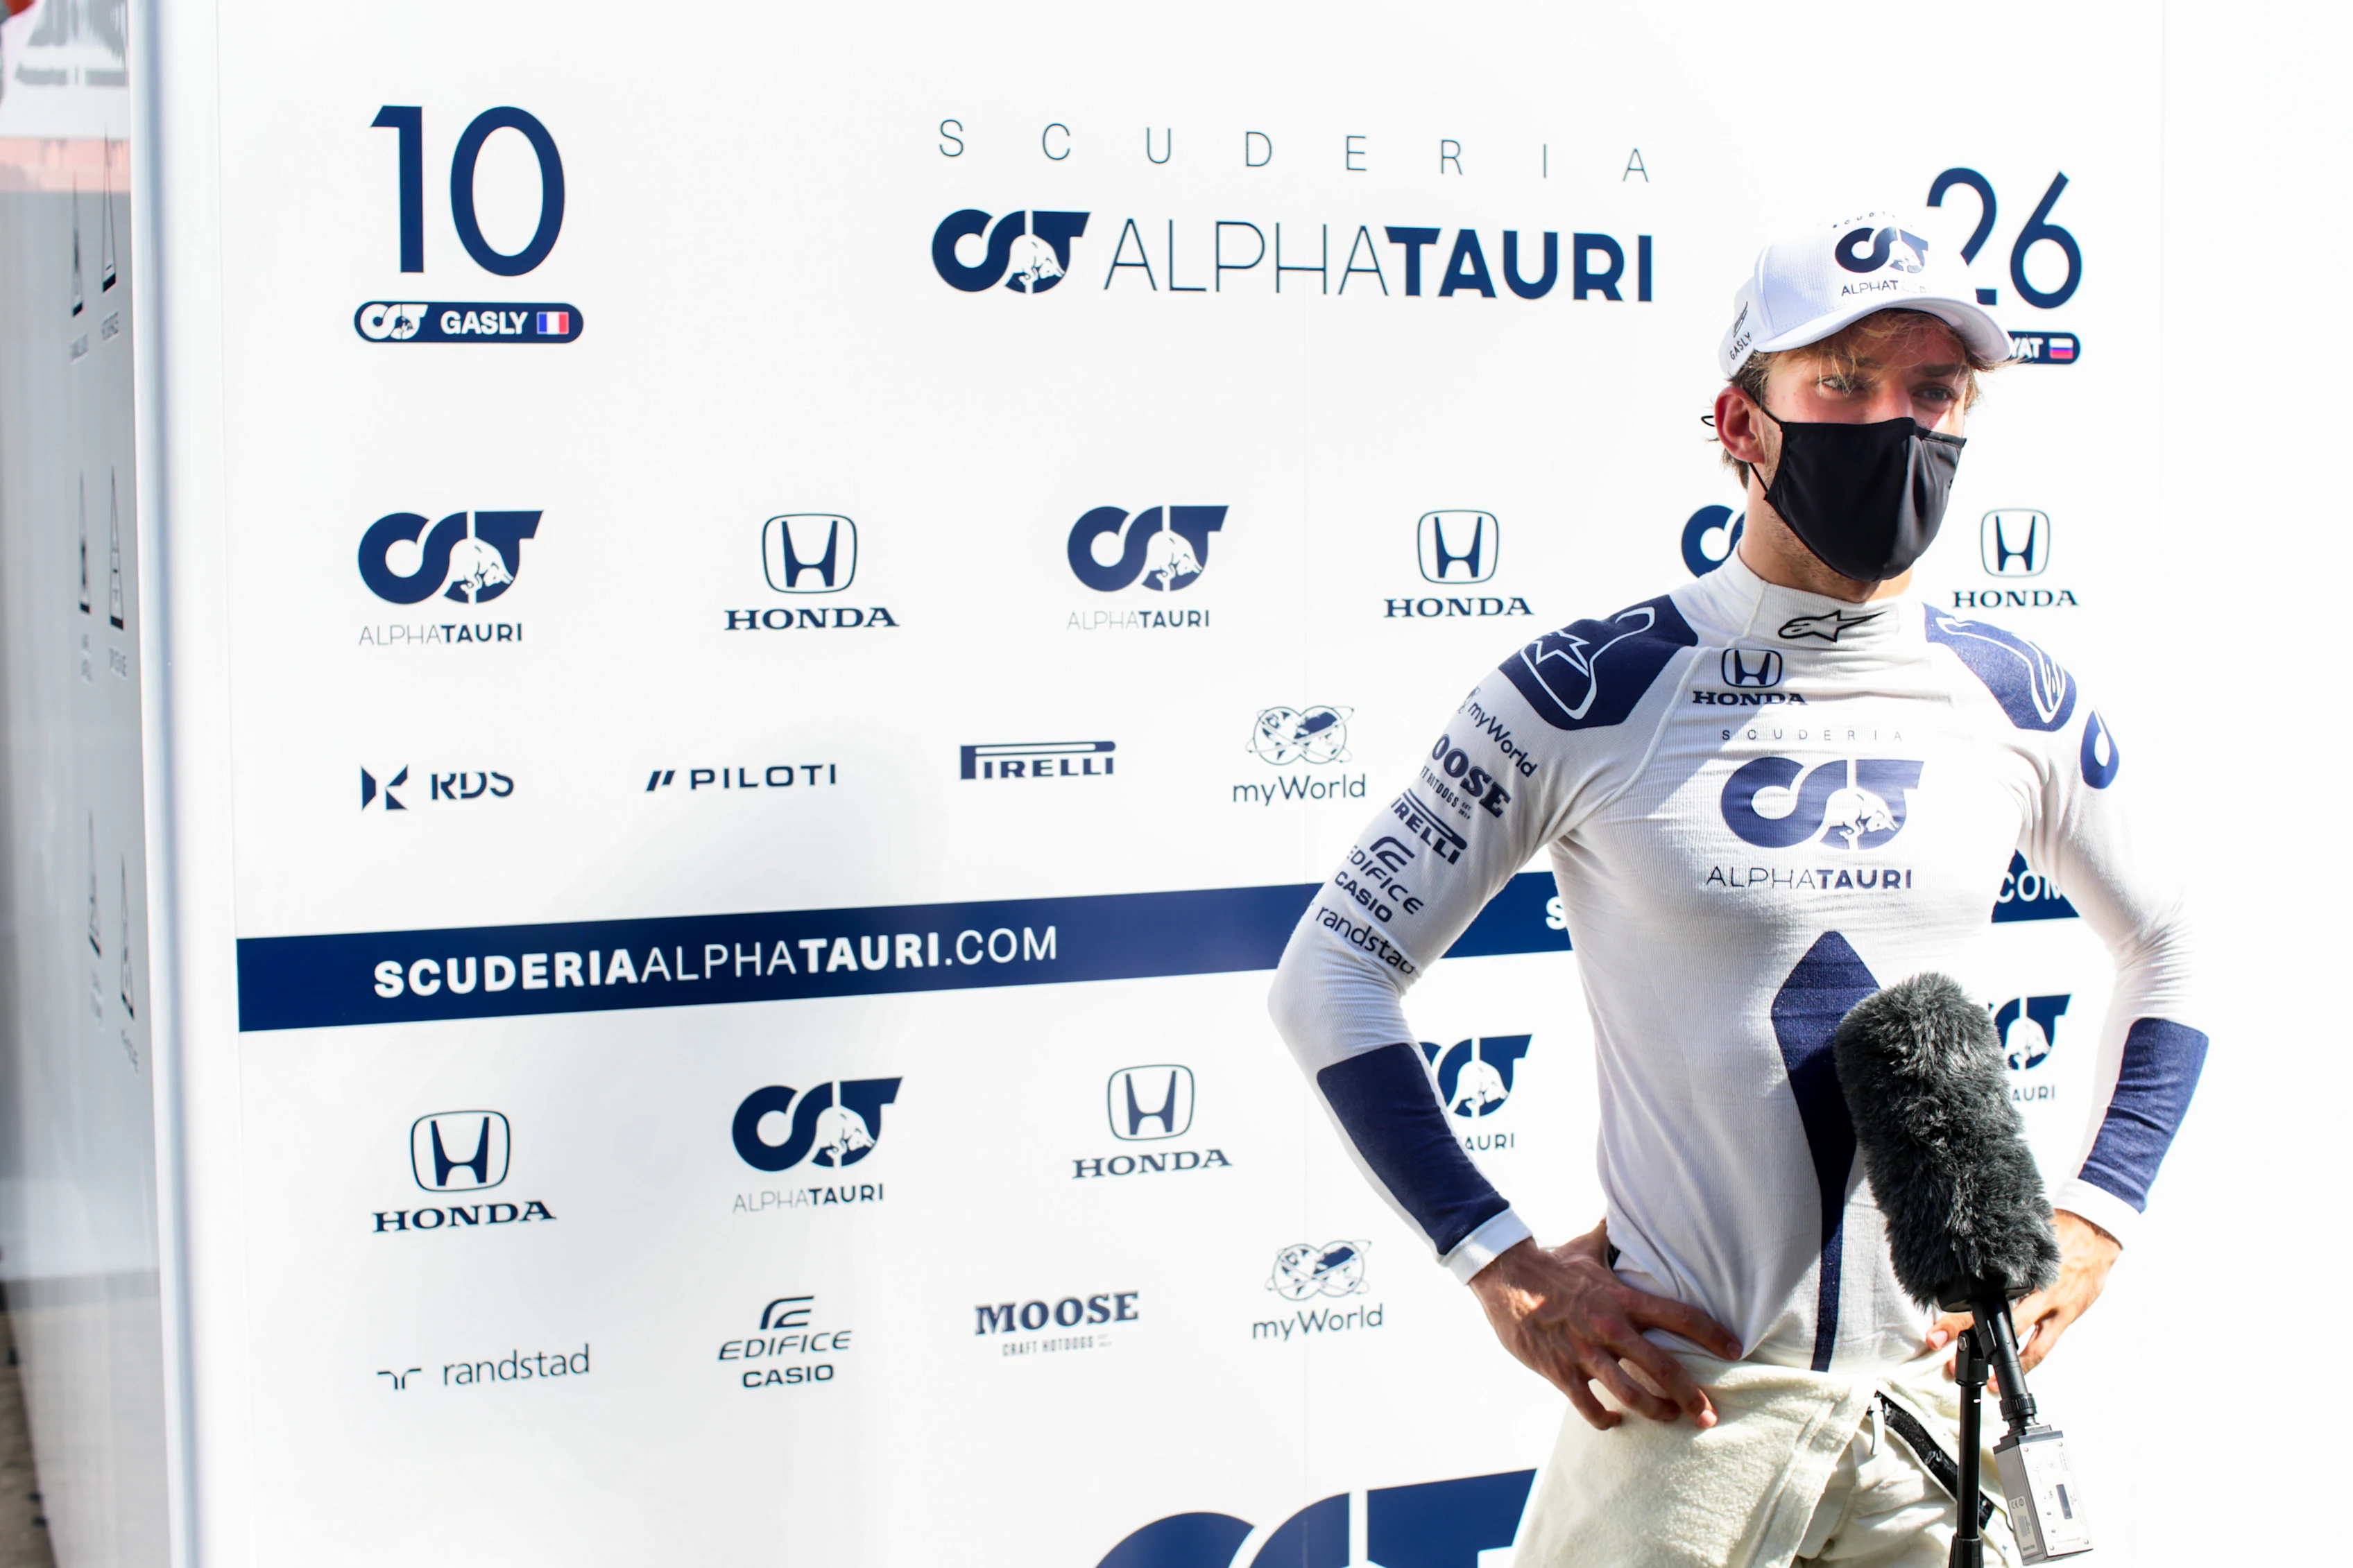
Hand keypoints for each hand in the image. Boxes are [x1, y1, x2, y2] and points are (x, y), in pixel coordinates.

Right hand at [1468, 1222, 1742, 1430]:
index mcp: (1621, 1299)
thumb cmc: (1550, 1264)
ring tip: (1669, 1419)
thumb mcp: (1587, 1246)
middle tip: (1708, 1415)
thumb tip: (1625, 1208)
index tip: (1734, 1349)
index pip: (1678, 1316)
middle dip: (1691, 1395)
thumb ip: (1611, 1233)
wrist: (1504, 1278)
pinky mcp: (1561, 1371)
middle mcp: (1609, 1328)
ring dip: (1656, 1412)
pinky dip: (1606, 1419)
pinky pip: (1589, 1406)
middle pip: (1663, 1367)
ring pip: (1631, 1393)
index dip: (1711, 1334)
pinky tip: (1615, 1421)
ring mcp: (1585, 1352)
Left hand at [1927, 1209, 2120, 1376]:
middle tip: (1939, 1342)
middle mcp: (2034, 1288)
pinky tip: (2012, 1376)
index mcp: (2019, 1267)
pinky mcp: (2065, 1317)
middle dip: (1964, 1331)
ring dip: (2000, 1361)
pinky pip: (2044, 1345)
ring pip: (2023, 1340)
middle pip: (1994, 1315)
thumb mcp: (2023, 1237)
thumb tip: (1962, 1253)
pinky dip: (2028, 1360)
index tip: (1936, 1322)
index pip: (1980, 1291)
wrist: (2095, 1234)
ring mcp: (2051, 1306)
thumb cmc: (2055, 1231)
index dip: (1956, 1309)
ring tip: (1981, 1379)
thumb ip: (1999, 1252)